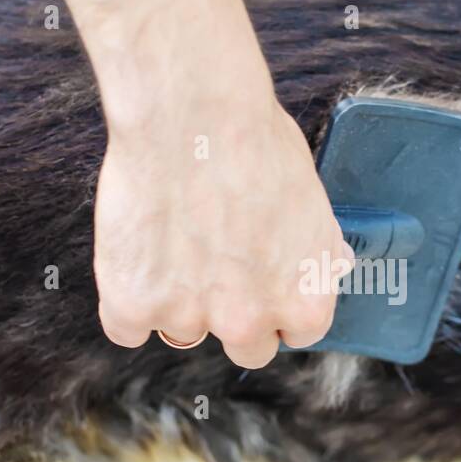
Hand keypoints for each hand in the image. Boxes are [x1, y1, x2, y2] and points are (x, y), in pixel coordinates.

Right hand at [94, 94, 352, 368]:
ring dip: (177, 298)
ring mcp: (189, 318)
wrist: (190, 113)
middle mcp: (250, 322)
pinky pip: (127, 327)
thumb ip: (318, 248)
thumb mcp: (312, 199)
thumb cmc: (254, 140)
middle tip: (215, 261)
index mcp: (304, 300)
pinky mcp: (133, 305)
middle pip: (246, 347)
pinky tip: (139, 256)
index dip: (278, 303)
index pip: (297, 332)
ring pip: (183, 332)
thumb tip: (333, 267)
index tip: (262, 279)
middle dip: (234, 312)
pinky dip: (128, 298)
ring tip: (173, 236)